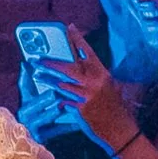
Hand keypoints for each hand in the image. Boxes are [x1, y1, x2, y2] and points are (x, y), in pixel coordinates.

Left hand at [44, 24, 138, 155]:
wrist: (120, 130)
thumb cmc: (117, 108)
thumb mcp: (112, 87)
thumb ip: (97, 76)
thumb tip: (83, 67)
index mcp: (103, 74)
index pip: (88, 52)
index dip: (78, 39)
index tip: (69, 27)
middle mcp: (94, 82)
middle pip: (68, 68)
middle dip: (51, 63)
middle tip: (37, 59)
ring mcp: (86, 96)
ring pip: (62, 84)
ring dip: (49, 80)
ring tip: (39, 75)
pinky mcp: (80, 109)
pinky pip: (65, 100)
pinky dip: (61, 99)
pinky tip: (57, 99)